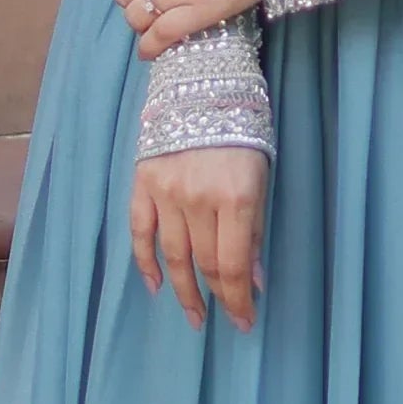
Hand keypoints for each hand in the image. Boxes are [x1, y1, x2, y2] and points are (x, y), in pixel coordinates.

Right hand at [131, 146, 267, 330]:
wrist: (202, 82)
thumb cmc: (242, 129)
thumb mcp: (262, 176)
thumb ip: (255, 228)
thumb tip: (252, 278)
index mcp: (236, 197)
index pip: (232, 265)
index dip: (237, 300)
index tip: (244, 320)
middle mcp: (198, 198)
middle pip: (204, 263)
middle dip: (217, 298)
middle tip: (224, 320)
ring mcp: (167, 192)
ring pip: (172, 255)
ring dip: (183, 290)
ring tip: (193, 314)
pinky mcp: (144, 183)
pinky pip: (140, 232)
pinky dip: (145, 262)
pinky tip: (155, 286)